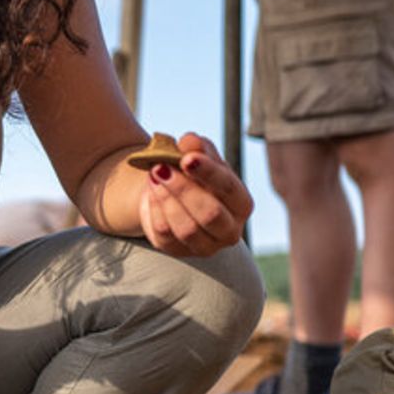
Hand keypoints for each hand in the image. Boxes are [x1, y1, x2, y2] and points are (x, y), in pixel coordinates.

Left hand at [138, 133, 252, 256]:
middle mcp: (229, 230)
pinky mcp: (179, 251)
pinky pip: (165, 234)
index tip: (187, 158)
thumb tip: (189, 141)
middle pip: (210, 214)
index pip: (229, 189)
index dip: (209, 173)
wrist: (170, 194)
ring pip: (187, 229)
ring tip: (154, 174)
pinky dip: (155, 209)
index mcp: (242, 204)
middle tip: (161, 166)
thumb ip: (197, 146)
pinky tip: (151, 190)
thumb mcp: (198, 155)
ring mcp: (205, 246)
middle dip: (183, 189)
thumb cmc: (193, 174)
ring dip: (166, 198)